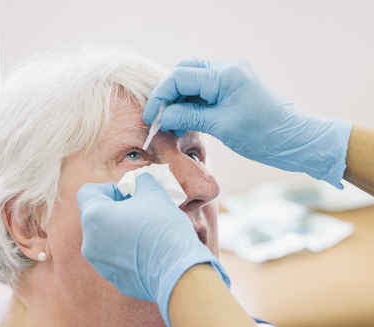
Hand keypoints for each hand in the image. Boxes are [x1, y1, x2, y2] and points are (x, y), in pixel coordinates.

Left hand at [76, 173, 229, 326]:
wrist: (179, 272)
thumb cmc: (164, 228)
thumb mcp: (154, 193)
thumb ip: (141, 182)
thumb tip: (139, 182)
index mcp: (93, 217)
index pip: (88, 192)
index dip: (109, 188)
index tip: (130, 195)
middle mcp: (89, 242)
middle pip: (95, 216)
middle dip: (116, 209)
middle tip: (140, 210)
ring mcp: (100, 263)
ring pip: (104, 237)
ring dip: (120, 229)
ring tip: (146, 231)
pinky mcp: (114, 278)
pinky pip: (115, 257)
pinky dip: (127, 250)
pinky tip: (149, 250)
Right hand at [143, 59, 351, 188]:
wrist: (292, 141)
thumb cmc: (262, 134)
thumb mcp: (222, 126)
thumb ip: (189, 117)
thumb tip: (163, 117)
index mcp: (225, 74)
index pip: (180, 77)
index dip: (160, 97)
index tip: (150, 118)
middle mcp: (226, 69)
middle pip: (184, 74)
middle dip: (168, 96)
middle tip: (160, 121)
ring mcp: (230, 78)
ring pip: (192, 82)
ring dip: (179, 102)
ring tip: (172, 125)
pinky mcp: (232, 90)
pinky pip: (203, 92)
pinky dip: (191, 105)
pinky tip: (185, 122)